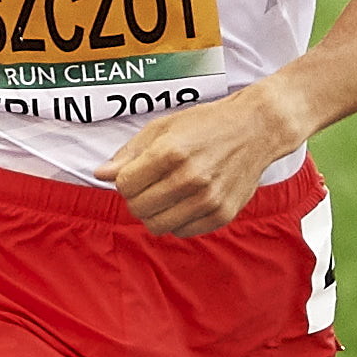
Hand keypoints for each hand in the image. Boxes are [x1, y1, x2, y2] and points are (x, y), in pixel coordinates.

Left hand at [104, 85, 297, 239]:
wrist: (256, 129)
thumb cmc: (206, 125)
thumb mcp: (163, 128)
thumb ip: (129, 154)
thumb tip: (100, 174)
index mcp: (171, 152)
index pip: (124, 185)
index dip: (124, 181)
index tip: (135, 173)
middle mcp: (190, 178)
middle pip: (138, 209)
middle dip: (136, 198)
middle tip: (149, 185)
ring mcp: (208, 199)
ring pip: (157, 225)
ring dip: (154, 213)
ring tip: (165, 194)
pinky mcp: (223, 214)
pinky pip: (182, 231)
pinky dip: (177, 220)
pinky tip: (185, 201)